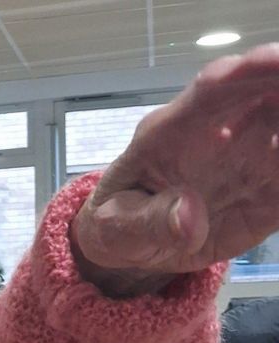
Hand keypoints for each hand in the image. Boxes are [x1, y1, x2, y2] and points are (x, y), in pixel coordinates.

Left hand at [71, 43, 278, 296]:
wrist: (134, 244)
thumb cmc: (118, 225)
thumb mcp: (117, 230)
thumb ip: (149, 221)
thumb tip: (189, 217)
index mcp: (167, 133)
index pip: (208, 92)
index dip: (243, 73)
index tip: (274, 59)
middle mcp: (213, 133)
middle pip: (258, 93)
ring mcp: (243, 156)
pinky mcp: (265, 184)